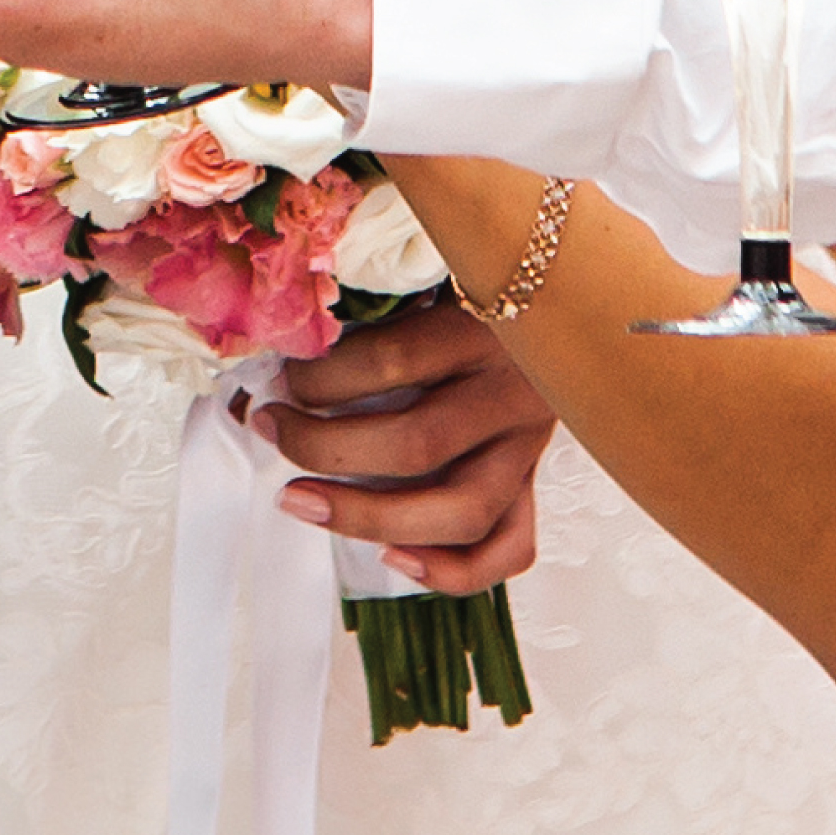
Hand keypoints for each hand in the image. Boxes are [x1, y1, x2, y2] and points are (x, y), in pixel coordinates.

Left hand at [250, 303, 556, 594]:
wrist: (567, 296)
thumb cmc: (482, 274)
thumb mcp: (435, 266)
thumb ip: (376, 295)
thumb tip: (278, 344)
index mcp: (488, 325)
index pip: (390, 363)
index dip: (318, 379)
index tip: (277, 376)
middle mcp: (515, 390)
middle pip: (417, 443)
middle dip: (323, 447)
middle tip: (268, 427)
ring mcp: (529, 444)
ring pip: (461, 509)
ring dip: (368, 516)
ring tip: (298, 500)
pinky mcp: (533, 478)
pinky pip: (510, 547)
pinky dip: (451, 569)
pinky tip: (392, 558)